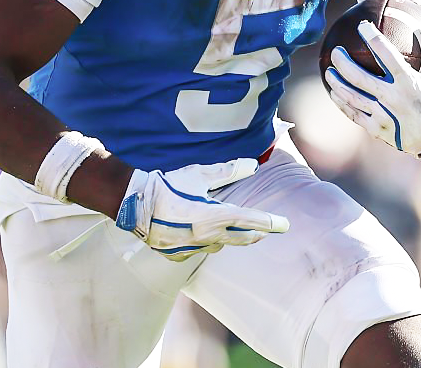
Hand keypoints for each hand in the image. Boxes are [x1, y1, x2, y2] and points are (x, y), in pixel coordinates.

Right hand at [115, 158, 289, 259]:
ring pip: (220, 245)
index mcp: (214, 215)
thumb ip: (228, 171)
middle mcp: (207, 236)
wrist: (135, 203)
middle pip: (241, 238)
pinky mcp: (179, 256)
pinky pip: (200, 250)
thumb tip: (253, 165)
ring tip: (235, 228)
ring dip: (229, 236)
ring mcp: (193, 248)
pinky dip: (206, 241)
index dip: (270, 222)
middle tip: (266, 229)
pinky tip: (202, 233)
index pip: (250, 220)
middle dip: (255, 233)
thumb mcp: (199, 174)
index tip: (284, 225)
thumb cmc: (168, 184)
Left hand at [325, 20, 420, 164]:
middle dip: (342, 61)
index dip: (371, 37)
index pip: (386, 53)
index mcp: (410, 83)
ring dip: (336, 82)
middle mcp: (394, 99)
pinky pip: (354, 114)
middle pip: (358, 77)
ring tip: (329, 71)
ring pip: (352, 96)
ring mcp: (384, 116)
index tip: (362, 25)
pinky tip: (335, 93)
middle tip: (335, 51)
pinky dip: (342, 103)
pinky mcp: (378, 130)